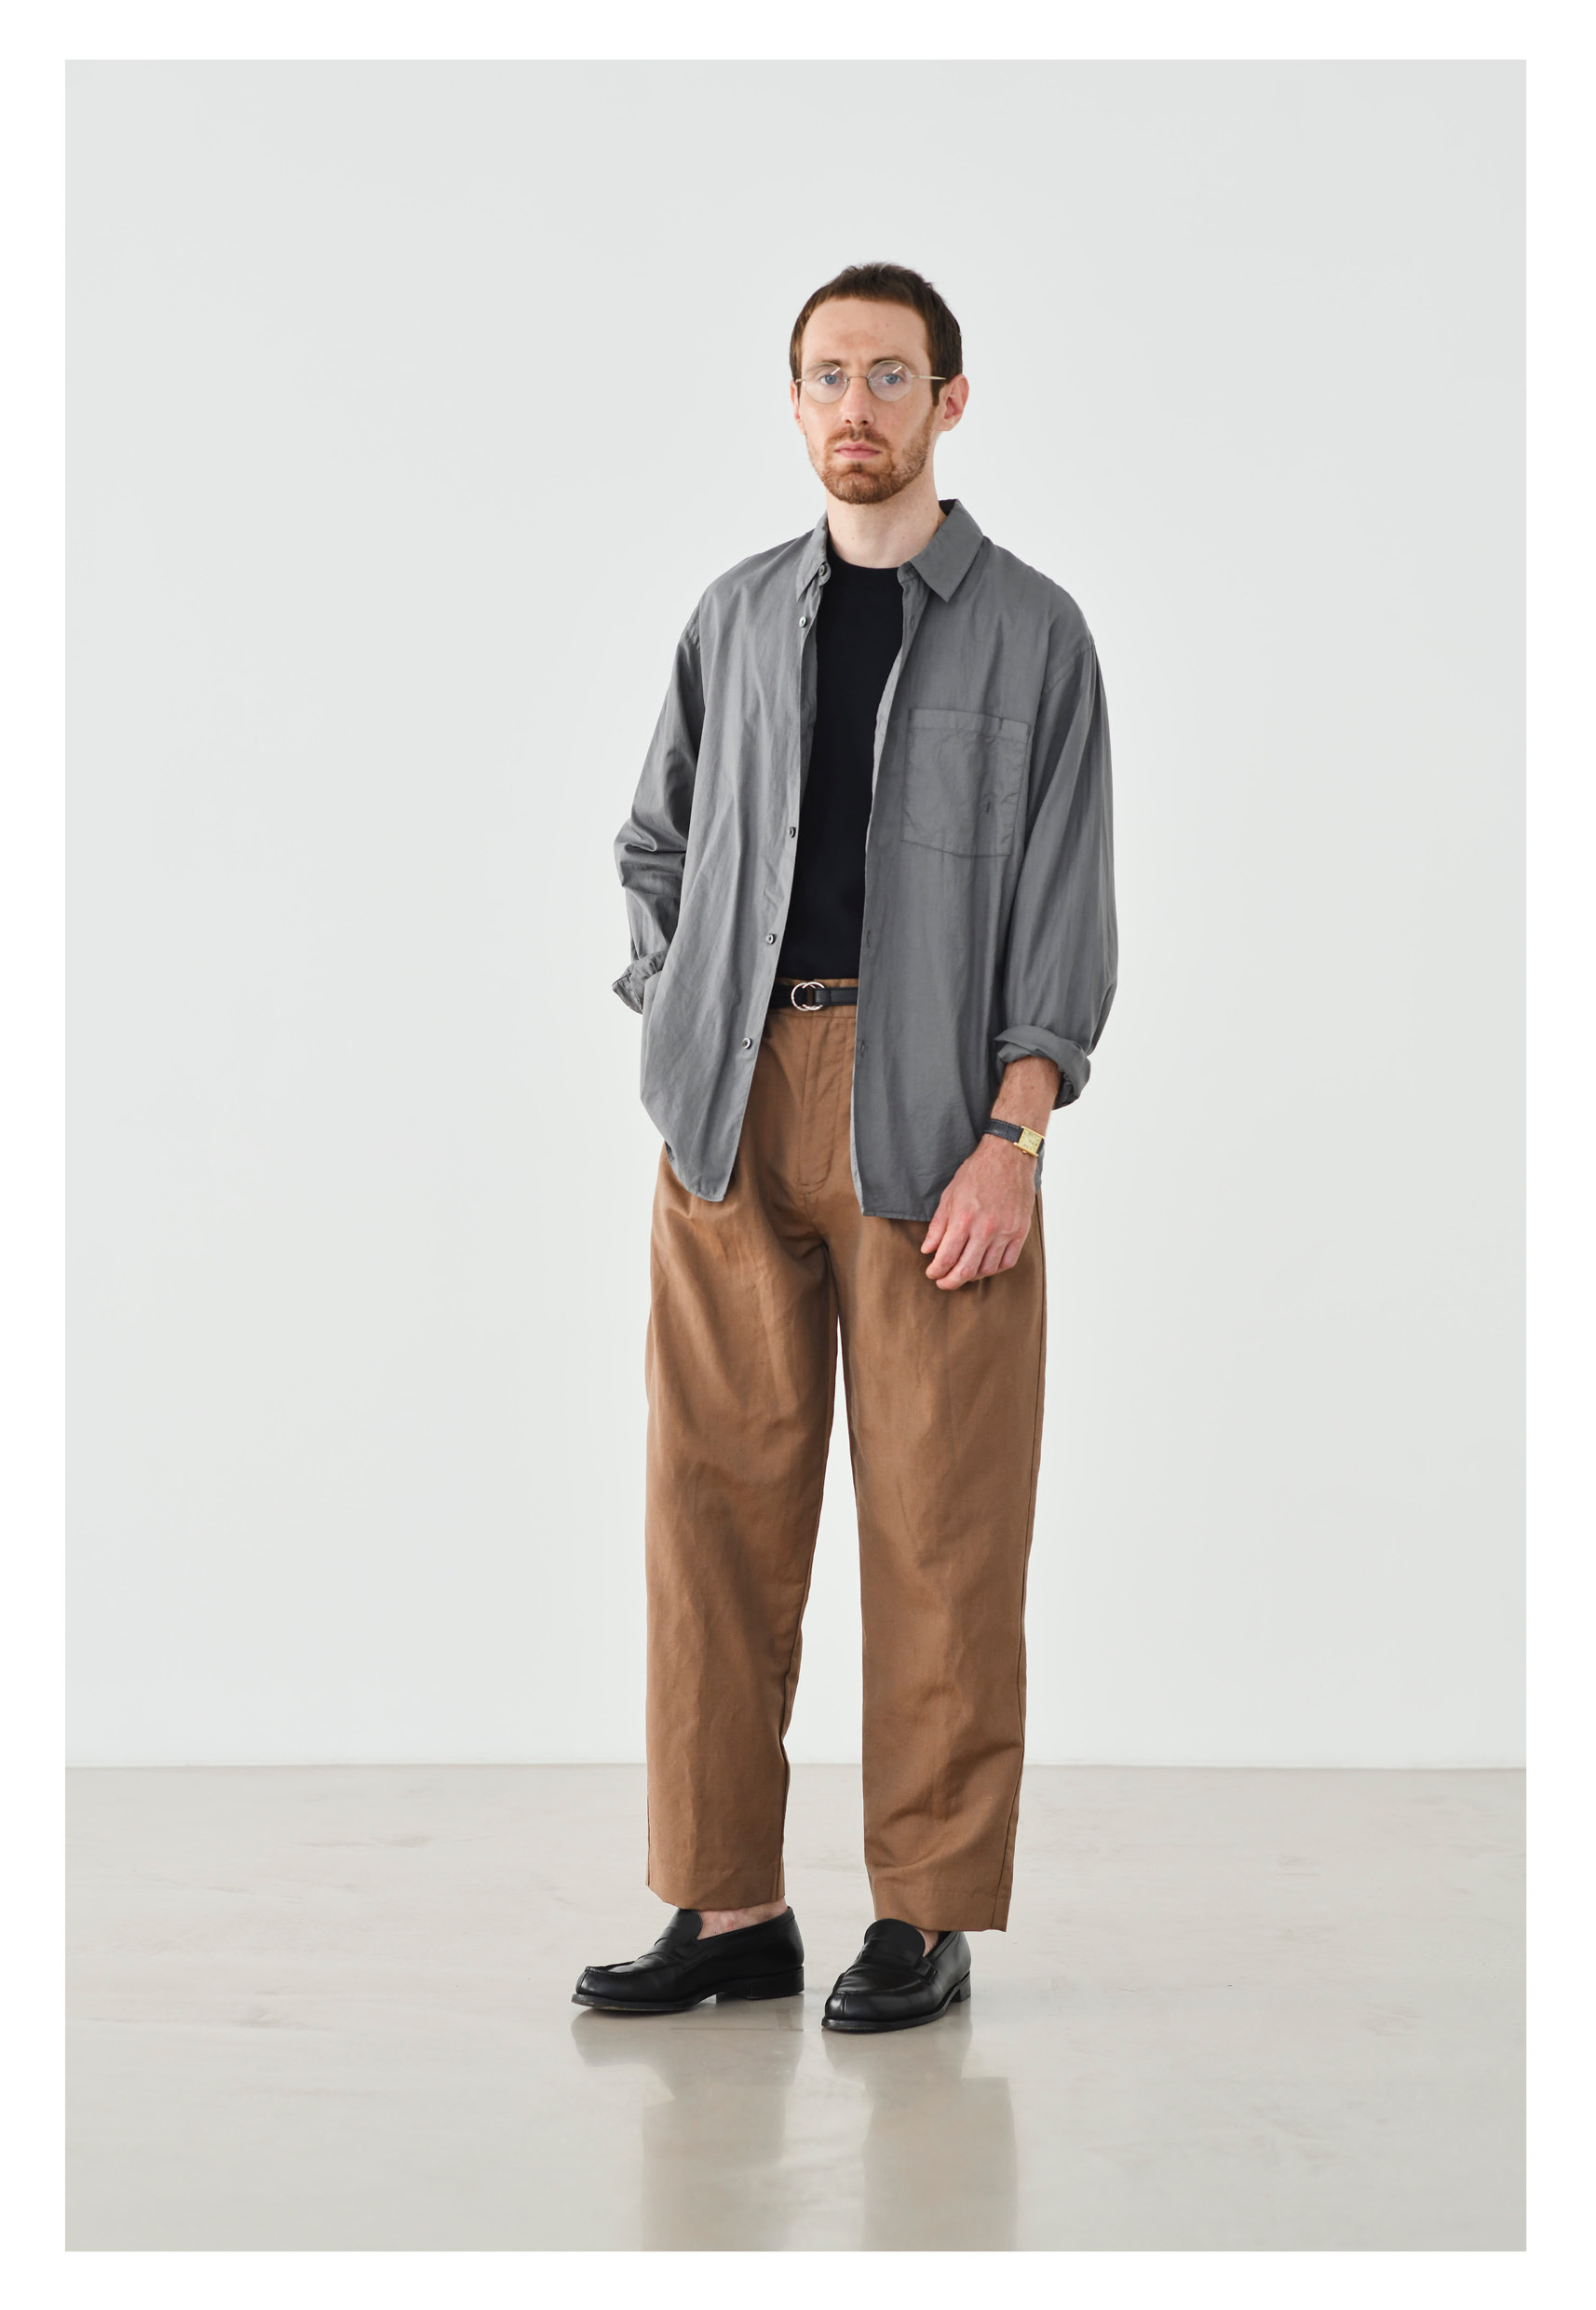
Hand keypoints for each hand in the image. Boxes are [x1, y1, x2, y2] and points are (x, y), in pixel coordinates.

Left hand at [920, 1133, 1036, 1289]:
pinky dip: (994, 1269)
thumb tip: (927, 1249)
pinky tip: (984, 1265)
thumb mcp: (949, 1195)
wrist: (1008, 1157)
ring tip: (962, 1273)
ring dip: (972, 1276)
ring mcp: (1005, 1231)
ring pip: (987, 1269)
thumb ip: (938, 1226)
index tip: (931, 1273)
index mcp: (963, 1219)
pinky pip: (1008, 1261)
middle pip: (966, 1270)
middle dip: (950, 1281)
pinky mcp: (1020, 1231)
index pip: (946, 1257)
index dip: (936, 1271)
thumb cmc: (976, 1173)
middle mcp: (985, 1229)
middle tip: (943, 1282)